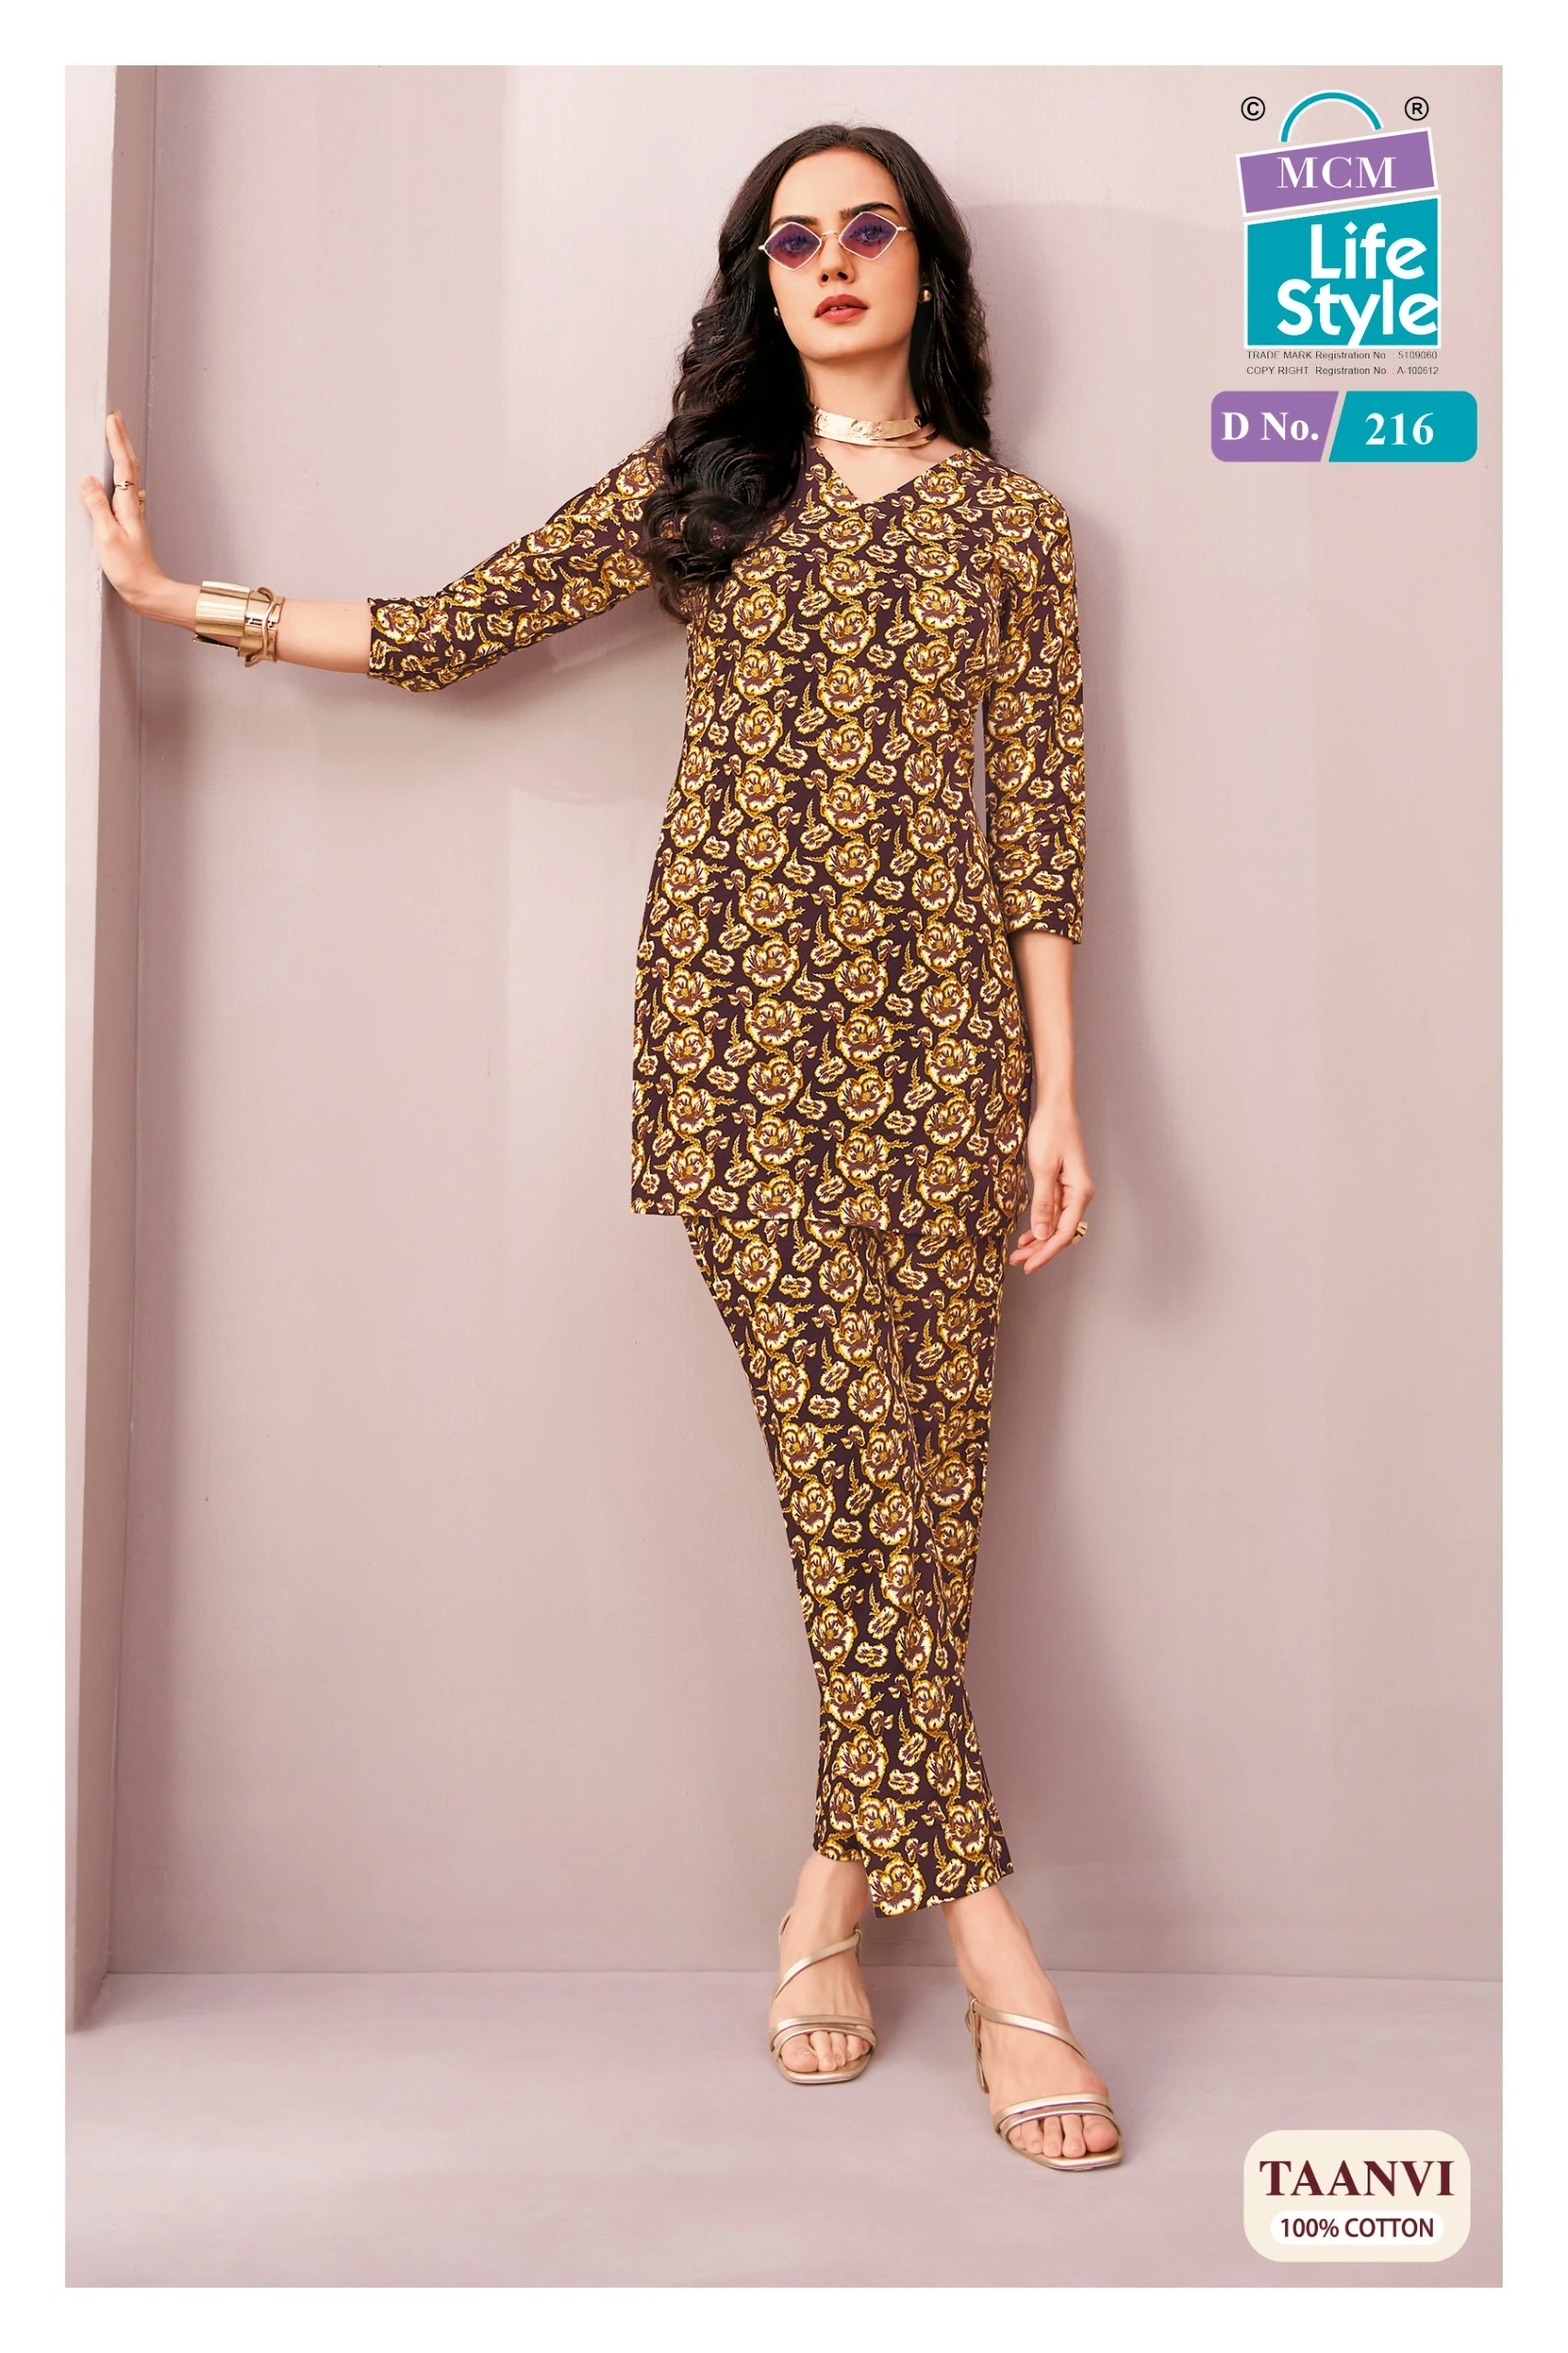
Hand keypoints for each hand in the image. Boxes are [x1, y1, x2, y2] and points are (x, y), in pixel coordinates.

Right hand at [77, 411, 170, 616]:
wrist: (147, 592)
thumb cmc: (129, 569)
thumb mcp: (107, 537)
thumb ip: (96, 507)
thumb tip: (86, 479)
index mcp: (128, 507)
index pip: (122, 466)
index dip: (116, 441)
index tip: (111, 419)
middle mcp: (133, 507)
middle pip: (129, 466)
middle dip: (122, 440)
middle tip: (116, 417)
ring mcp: (132, 515)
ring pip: (129, 477)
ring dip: (122, 454)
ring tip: (116, 437)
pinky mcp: (129, 525)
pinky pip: (124, 490)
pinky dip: (120, 475)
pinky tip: (117, 477)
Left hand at [1009, 1098, 1094, 1272]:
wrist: (1055, 1107)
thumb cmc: (1051, 1131)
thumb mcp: (1042, 1168)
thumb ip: (1043, 1203)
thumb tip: (1042, 1234)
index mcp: (1080, 1192)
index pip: (1064, 1232)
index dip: (1046, 1252)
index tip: (1029, 1265)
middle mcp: (1079, 1194)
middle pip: (1061, 1232)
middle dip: (1040, 1250)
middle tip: (1018, 1262)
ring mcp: (1071, 1190)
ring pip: (1056, 1224)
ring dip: (1038, 1240)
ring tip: (1019, 1253)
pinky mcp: (1062, 1184)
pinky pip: (1053, 1212)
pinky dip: (1040, 1224)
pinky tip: (1027, 1235)